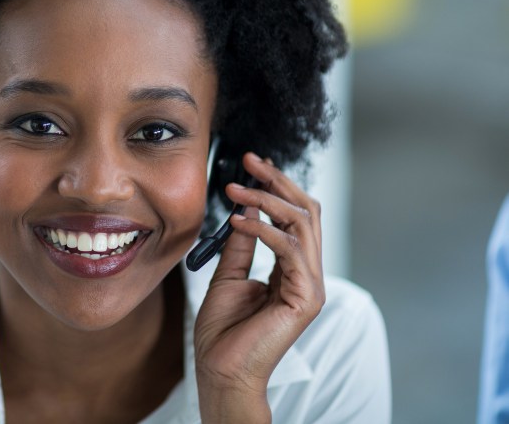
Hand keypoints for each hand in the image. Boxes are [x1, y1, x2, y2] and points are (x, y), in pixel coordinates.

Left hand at [193, 152, 324, 422]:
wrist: (221, 370)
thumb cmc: (222, 330)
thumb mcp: (228, 274)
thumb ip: (242, 244)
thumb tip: (247, 211)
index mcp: (292, 268)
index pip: (295, 216)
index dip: (276, 186)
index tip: (252, 163)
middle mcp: (307, 273)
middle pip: (306, 211)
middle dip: (277, 181)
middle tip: (250, 160)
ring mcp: (310, 285)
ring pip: (302, 223)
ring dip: (266, 200)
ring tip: (235, 191)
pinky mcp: (305, 297)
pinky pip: (291, 249)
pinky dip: (263, 229)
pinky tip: (237, 220)